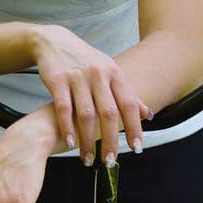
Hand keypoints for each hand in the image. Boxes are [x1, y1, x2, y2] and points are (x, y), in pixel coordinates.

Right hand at [30, 25, 148, 166]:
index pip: (129, 104)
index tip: (137, 148)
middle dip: (110, 140)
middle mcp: (98, 74)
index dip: (134, 127)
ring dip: (88, 140)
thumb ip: (127, 93)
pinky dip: (67, 127)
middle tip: (110, 161)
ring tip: (88, 158)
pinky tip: (70, 142)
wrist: (54, 41)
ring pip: (86, 114)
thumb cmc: (85, 61)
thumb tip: (148, 115)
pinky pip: (64, 108)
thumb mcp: (109, 72)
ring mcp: (77, 77)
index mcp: (114, 73)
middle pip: (109, 113)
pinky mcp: (57, 80)